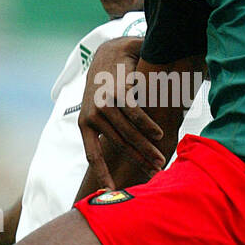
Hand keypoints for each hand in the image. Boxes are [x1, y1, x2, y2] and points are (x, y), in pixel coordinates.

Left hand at [78, 37, 165, 189]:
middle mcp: (91, 116)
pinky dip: (148, 126)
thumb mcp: (101, 109)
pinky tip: (159, 134)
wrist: (109, 53)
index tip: (111, 191)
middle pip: (118, 146)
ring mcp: (103, 104)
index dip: (102, 174)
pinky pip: (135, 114)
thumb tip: (125, 156)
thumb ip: (110, 130)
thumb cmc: (109, 87)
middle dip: (138, 161)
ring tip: (159, 157)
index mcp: (85, 124)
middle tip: (153, 172)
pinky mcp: (117, 92)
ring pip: (128, 133)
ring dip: (146, 147)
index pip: (93, 155)